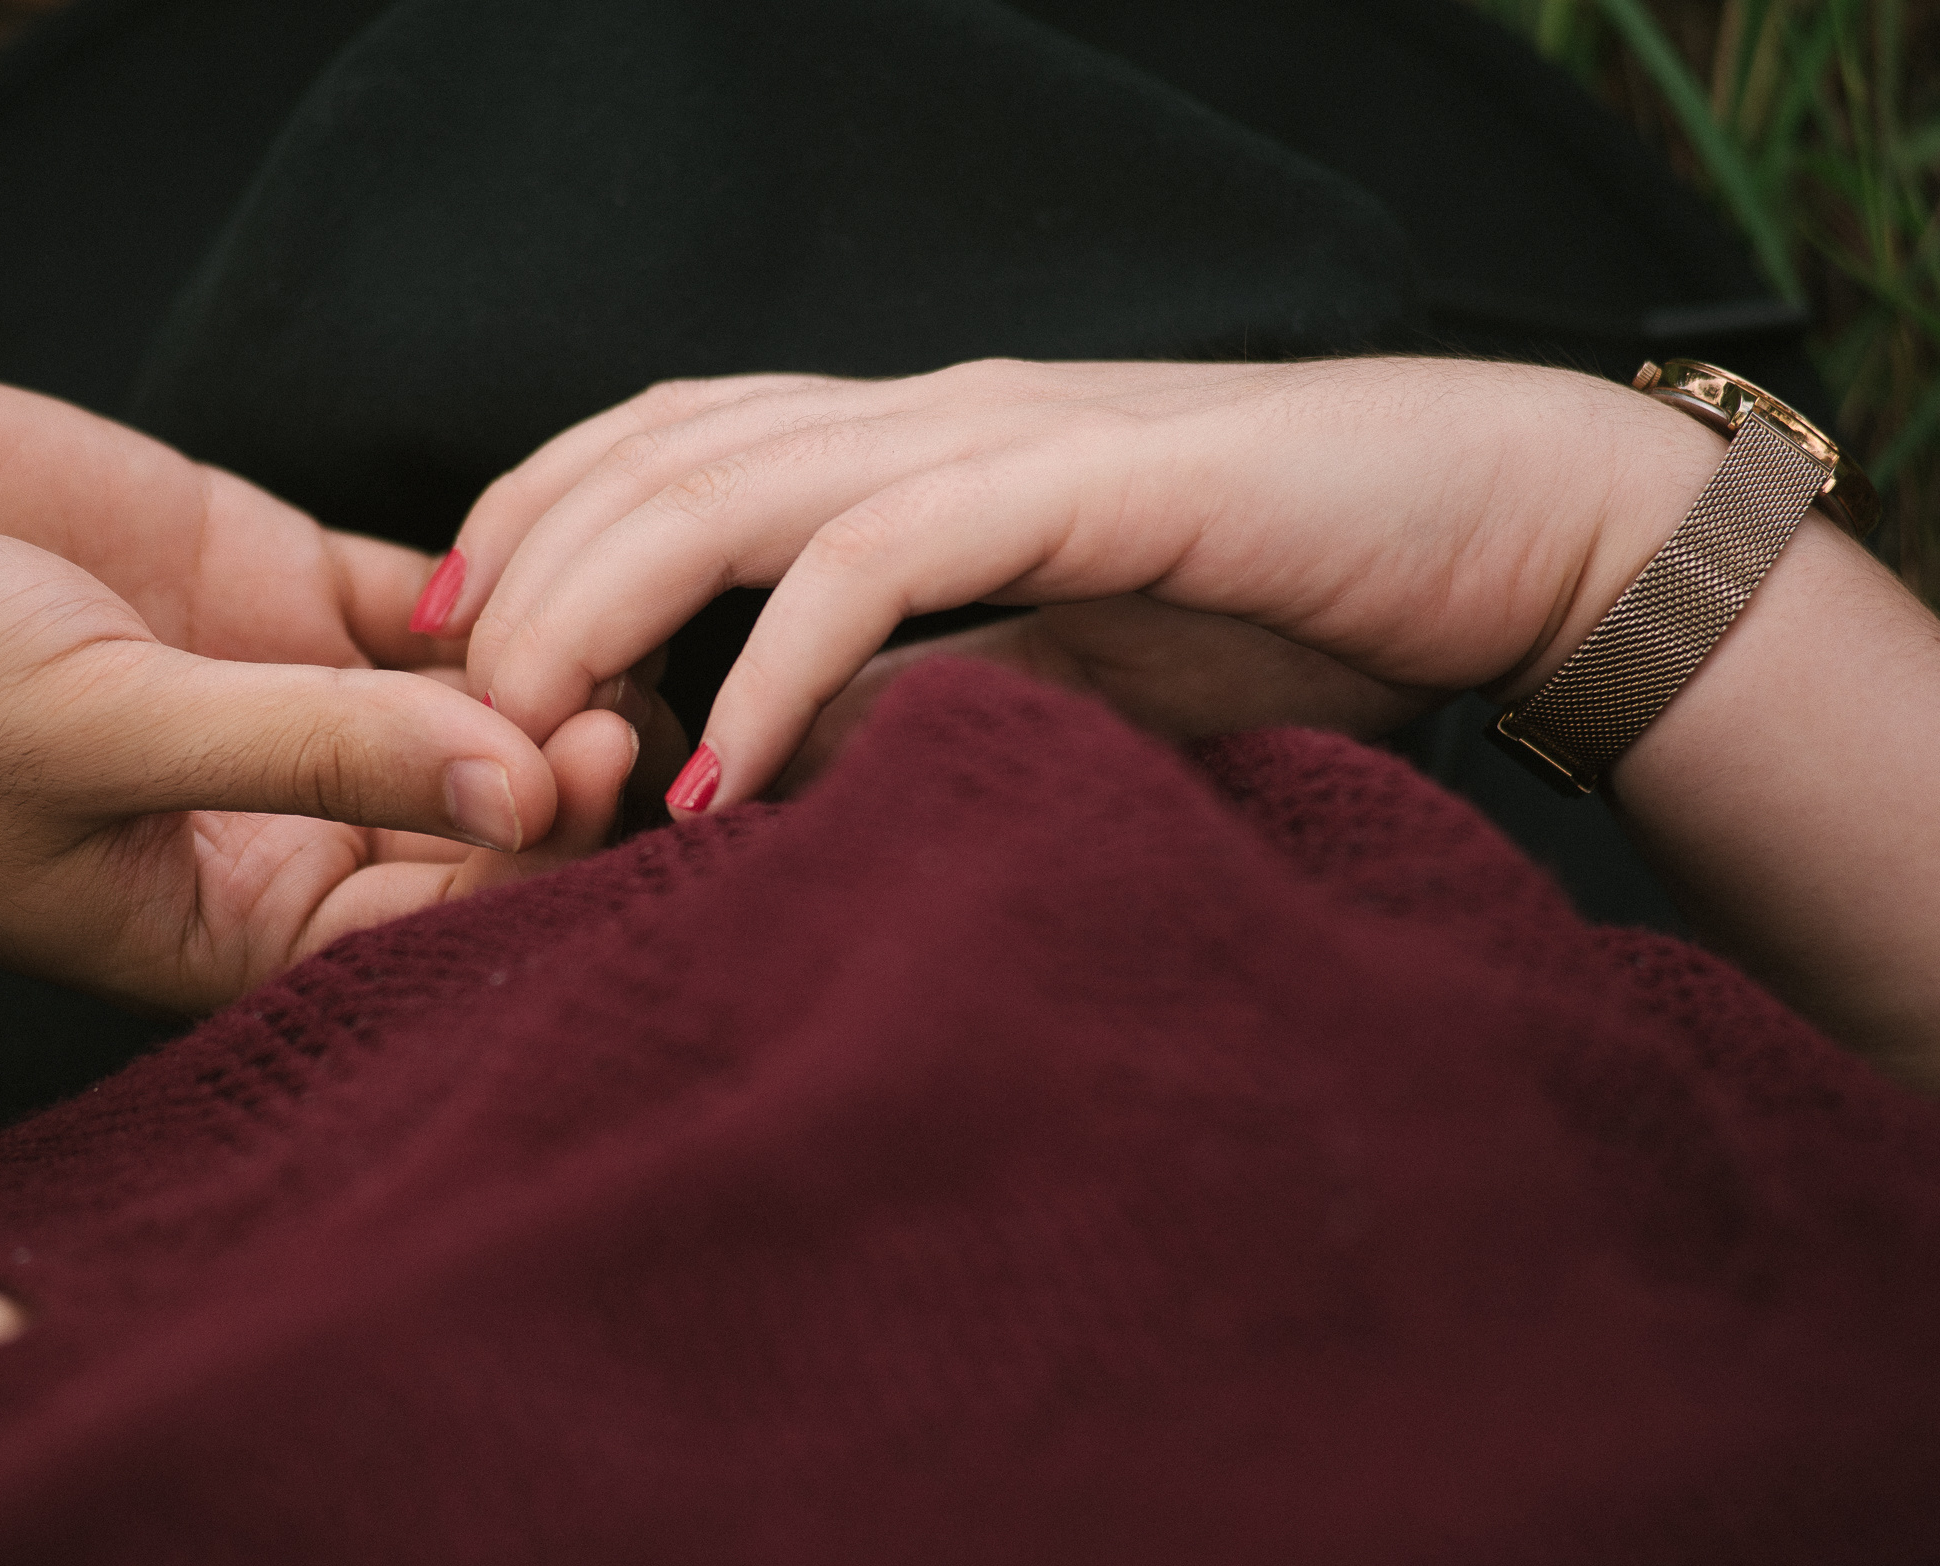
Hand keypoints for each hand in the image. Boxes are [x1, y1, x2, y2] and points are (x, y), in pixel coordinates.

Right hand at [0, 329, 630, 1013]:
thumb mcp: (88, 734)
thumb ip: (312, 751)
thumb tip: (524, 788)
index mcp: (203, 923)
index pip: (412, 931)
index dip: (513, 879)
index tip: (588, 792)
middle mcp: (258, 822)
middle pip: (459, 826)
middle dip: (550, 785)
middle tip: (626, 714)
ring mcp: (268, 694)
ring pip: (455, 708)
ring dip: (538, 677)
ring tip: (615, 635)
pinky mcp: (259, 576)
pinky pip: (410, 597)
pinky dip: (484, 585)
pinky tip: (540, 561)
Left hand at [431, 357, 1711, 809]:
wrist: (1498, 523)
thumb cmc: (1288, 593)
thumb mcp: (1066, 654)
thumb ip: (929, 682)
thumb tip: (795, 756)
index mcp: (915, 437)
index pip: (670, 440)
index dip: (535, 516)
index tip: (449, 639)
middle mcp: (932, 414)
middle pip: (659, 454)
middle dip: (523, 574)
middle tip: (445, 711)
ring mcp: (1002, 437)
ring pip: (733, 487)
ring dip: (605, 610)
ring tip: (533, 738)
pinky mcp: (1088, 487)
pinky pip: (883, 559)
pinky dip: (780, 665)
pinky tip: (723, 773)